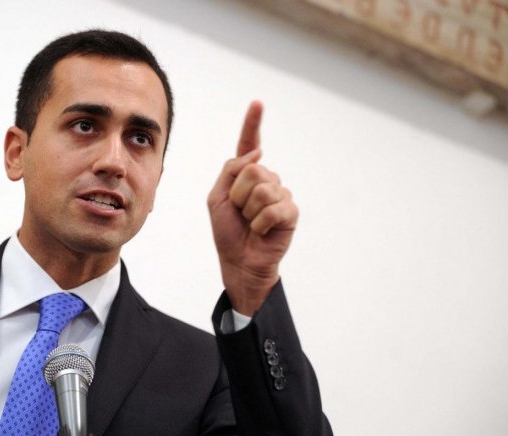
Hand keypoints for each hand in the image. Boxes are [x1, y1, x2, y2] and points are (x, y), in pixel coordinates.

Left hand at [207, 101, 297, 314]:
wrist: (238, 260)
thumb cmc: (227, 231)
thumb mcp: (216, 197)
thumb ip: (230, 171)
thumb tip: (258, 154)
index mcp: (245, 175)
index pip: (249, 144)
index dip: (253, 124)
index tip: (257, 103)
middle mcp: (266, 180)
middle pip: (252, 170)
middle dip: (238, 195)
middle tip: (239, 213)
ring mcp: (280, 194)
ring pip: (262, 189)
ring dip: (248, 211)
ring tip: (250, 223)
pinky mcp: (290, 211)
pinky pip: (273, 207)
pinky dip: (260, 223)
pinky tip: (261, 231)